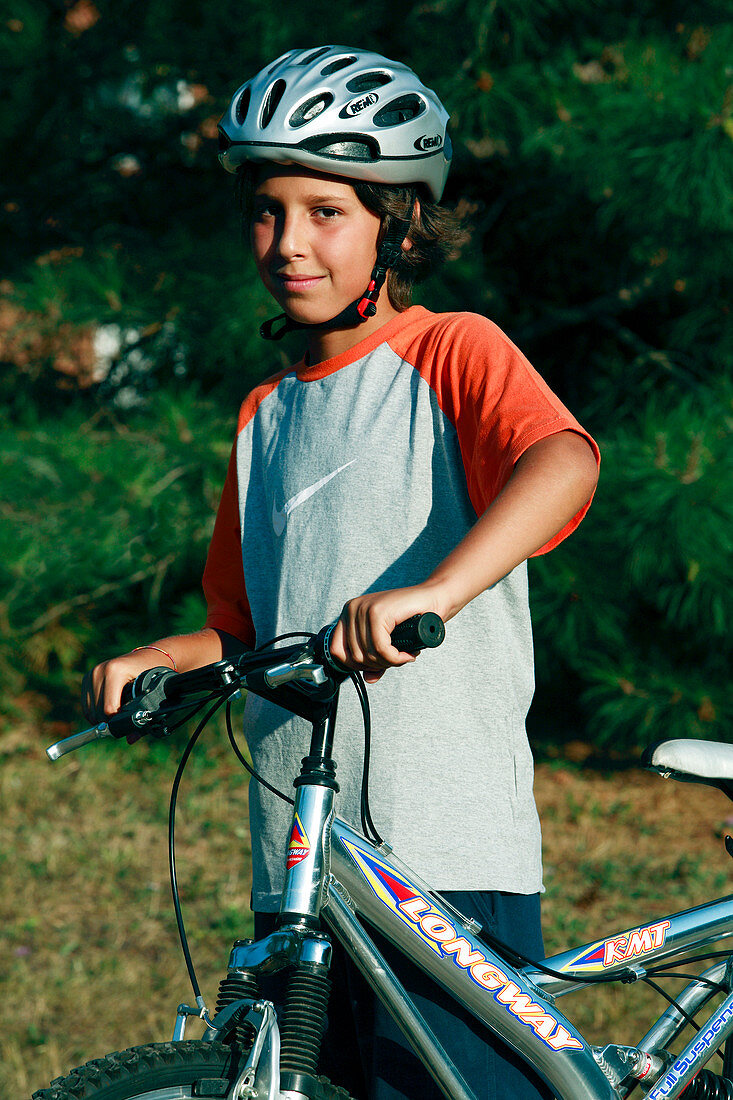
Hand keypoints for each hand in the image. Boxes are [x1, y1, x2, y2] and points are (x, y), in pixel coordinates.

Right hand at [81, 649, 171, 722]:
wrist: (148, 657)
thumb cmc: (153, 675)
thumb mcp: (152, 694)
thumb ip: (143, 718)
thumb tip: (130, 739)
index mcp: (115, 671)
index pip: (109, 708)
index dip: (118, 723)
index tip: (128, 726)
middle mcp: (99, 670)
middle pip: (97, 711)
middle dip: (110, 722)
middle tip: (124, 723)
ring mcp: (91, 673)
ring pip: (89, 710)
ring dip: (102, 719)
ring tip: (118, 717)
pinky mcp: (87, 678)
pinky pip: (86, 705)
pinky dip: (95, 713)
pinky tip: (109, 712)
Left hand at [329, 585, 443, 683]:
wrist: (433, 598)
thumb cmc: (411, 617)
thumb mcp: (388, 641)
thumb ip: (376, 659)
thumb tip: (368, 679)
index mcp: (348, 613)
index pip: (336, 650)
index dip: (356, 665)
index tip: (377, 665)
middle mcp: (352, 609)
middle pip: (355, 656)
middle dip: (378, 665)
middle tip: (396, 660)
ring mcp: (363, 608)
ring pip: (369, 654)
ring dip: (390, 662)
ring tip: (404, 656)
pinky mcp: (378, 612)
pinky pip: (381, 648)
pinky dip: (396, 658)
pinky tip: (407, 655)